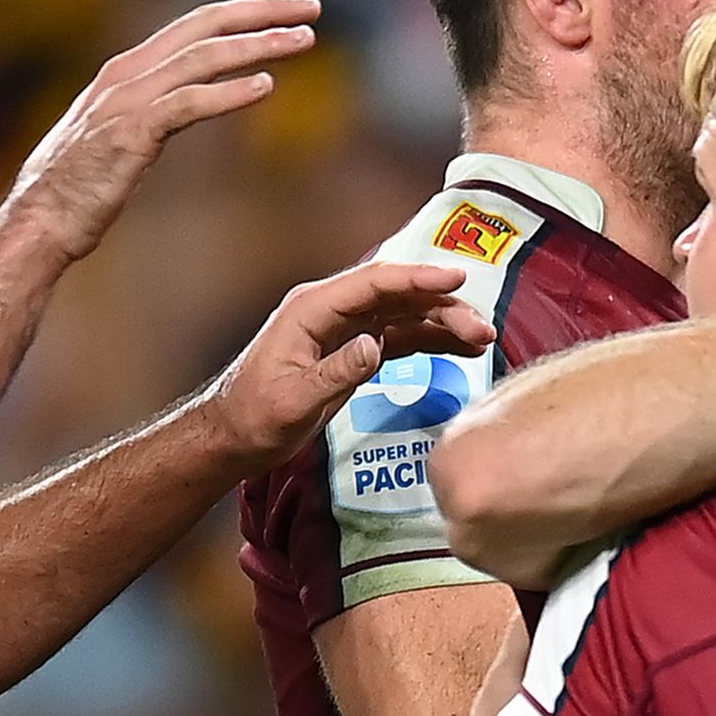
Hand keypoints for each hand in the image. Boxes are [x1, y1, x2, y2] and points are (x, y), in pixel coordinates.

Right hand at [0, 0, 322, 260]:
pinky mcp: (130, 133)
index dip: (244, 12)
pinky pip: (189, 103)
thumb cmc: (76, 190)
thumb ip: (150, 111)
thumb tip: (180, 107)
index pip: (194, 25)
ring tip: (304, 41)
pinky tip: (266, 86)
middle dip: (261, 12)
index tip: (288, 10)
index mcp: (125, 70)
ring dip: (259, 45)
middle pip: (204, 25)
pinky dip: (229, 92)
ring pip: (203, 57)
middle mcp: (126, 73)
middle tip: (312, 7)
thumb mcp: (116, 136)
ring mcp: (126, 100)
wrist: (37, 223)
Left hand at [205, 260, 495, 469]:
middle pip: (396, 296)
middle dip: (442, 306)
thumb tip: (375, 346)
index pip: (373, 283)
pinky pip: (398, 337)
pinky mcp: (353, 349)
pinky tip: (460, 347)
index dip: (417, 278)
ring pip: (402, 315)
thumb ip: (336, 373)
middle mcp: (329, 311)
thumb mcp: (293, 402)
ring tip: (482, 338)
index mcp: (311, 310)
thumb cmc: (254, 419)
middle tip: (482, 328)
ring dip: (442, 323)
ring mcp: (343, 328)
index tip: (457, 278)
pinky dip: (429, 340)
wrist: (233, 437)